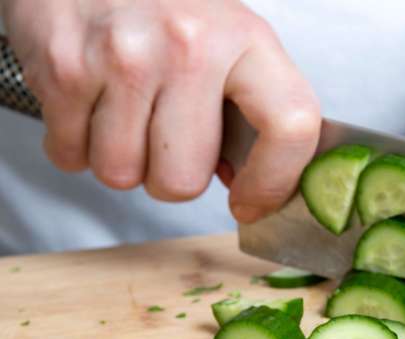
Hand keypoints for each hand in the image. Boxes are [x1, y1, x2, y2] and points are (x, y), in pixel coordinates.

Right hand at [1, 0, 319, 221]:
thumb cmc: (166, 7)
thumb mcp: (228, 40)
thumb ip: (249, 111)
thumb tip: (248, 186)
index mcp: (246, 38)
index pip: (290, 127)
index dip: (273, 183)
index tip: (251, 204)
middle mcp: (188, 45)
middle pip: (183, 181)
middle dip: (171, 176)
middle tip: (166, 139)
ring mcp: (123, 57)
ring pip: (122, 176)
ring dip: (122, 161)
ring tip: (125, 114)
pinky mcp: (65, 68)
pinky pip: (72, 157)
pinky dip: (77, 145)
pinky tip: (91, 105)